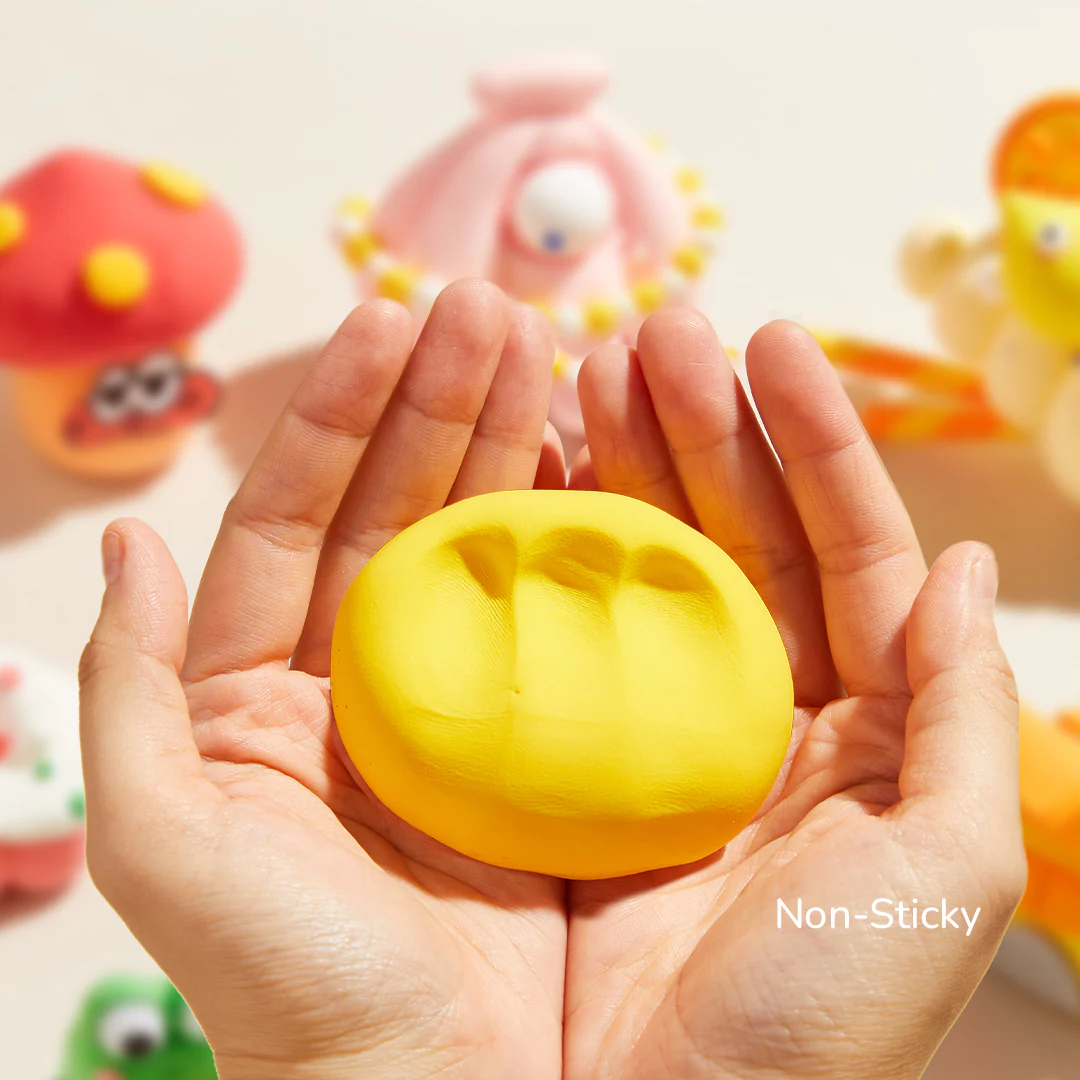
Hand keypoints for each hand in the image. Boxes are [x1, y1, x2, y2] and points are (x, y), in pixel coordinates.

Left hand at [79, 282, 567, 1079]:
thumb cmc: (289, 994)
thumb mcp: (170, 842)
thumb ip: (128, 694)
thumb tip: (127, 546)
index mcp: (261, 695)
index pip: (296, 518)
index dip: (340, 417)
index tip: (387, 322)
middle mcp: (360, 685)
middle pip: (397, 512)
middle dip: (439, 404)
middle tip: (490, 311)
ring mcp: (460, 707)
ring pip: (482, 548)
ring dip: (509, 447)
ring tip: (550, 354)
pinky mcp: (543, 743)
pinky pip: (554, 619)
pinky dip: (573, 540)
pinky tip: (597, 466)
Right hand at [563, 312, 1025, 1079]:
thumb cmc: (811, 1037)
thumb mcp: (940, 877)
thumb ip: (966, 718)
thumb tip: (958, 568)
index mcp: (847, 732)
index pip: (840, 554)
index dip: (812, 444)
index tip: (770, 343)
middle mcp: (749, 718)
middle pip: (732, 539)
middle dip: (701, 427)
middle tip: (654, 332)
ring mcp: (645, 732)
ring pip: (641, 570)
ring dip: (622, 464)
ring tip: (589, 369)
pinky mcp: (555, 762)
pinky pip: (560, 633)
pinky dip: (549, 551)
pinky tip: (534, 476)